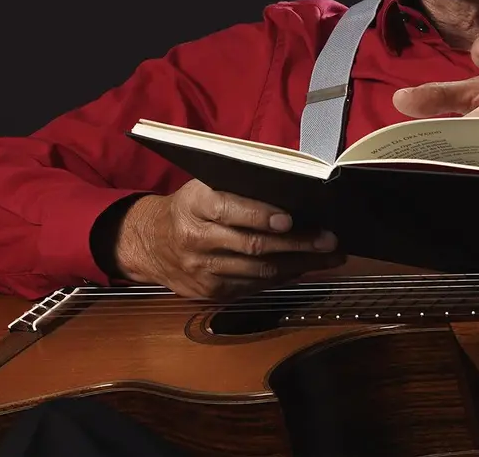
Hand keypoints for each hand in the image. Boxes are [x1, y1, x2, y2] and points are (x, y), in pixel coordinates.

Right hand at [114, 180, 344, 300]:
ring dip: (299, 265)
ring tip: (329, 257)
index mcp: (194, 204)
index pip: (229, 210)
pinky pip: (253, 286)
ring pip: (258, 271)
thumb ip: (240, 187)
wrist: (149, 243)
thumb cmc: (190, 207)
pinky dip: (282, 277)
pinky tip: (304, 268)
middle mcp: (196, 239)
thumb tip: (291, 188)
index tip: (289, 219)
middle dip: (296, 244)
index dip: (260, 215)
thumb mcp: (204, 186)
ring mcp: (202, 270)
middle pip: (252, 245)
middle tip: (329, 240)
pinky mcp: (210, 292)